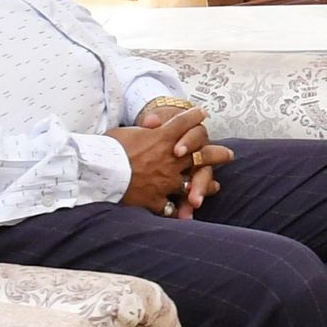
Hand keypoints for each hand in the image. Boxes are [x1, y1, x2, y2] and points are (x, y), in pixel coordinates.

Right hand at [111, 104, 226, 215]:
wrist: (97, 172)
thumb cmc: (106, 149)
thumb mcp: (125, 131)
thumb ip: (143, 129)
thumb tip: (153, 121)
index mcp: (162, 138)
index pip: (184, 123)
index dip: (193, 117)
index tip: (201, 113)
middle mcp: (171, 159)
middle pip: (202, 154)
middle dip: (217, 154)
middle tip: (229, 155)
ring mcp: (166, 181)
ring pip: (194, 183)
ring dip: (205, 186)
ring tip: (215, 187)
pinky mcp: (157, 199)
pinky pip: (172, 207)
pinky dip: (177, 209)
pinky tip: (183, 212)